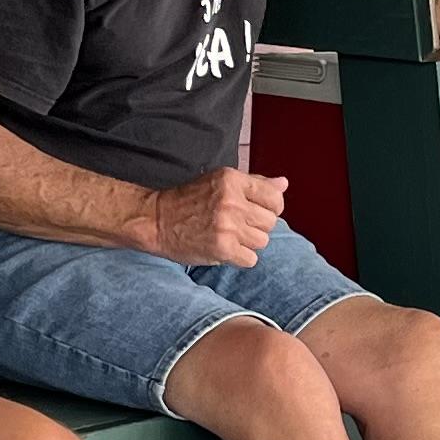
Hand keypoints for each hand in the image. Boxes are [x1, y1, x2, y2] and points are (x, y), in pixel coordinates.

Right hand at [140, 167, 285, 267]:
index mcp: (233, 180)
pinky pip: (251, 259)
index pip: (275, 197)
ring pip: (262, 241)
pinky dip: (240, 258)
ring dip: (248, 243)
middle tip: (236, 226)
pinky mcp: (223, 248)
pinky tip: (224, 249)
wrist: (156, 220)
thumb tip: (284, 183)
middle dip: (256, 226)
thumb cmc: (188, 201)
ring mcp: (228, 225)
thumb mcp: (220, 182)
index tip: (257, 212)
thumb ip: (254, 183)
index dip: (271, 208)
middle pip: (270, 222)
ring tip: (228, 236)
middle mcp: (232, 201)